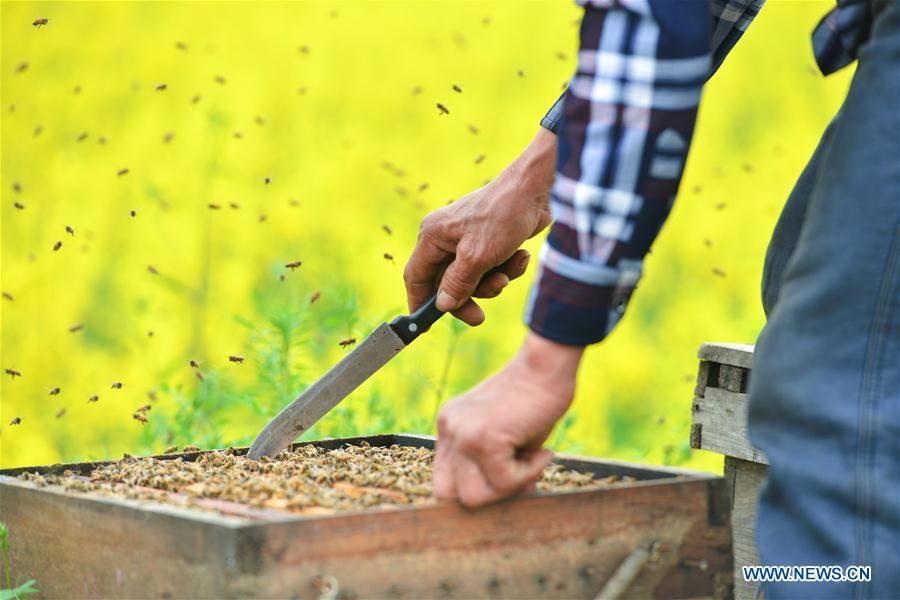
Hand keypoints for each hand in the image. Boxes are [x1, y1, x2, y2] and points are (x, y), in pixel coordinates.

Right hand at [404, 128, 556, 325]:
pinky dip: (506, 268)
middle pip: (446, 284)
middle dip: (468, 296)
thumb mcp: (478, 256)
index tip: (426, 327)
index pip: (416, 276)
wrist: (536, 190)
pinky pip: (490, 268)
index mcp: (433, 236)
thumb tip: (442, 306)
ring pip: (472, 279)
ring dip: (493, 281)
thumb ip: (458, 284)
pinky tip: (520, 257)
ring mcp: (466, 240)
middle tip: (479, 317)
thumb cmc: (503, 215)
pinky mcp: (487, 241)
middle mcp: (445, 238)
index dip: (419, 303)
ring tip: (510, 270)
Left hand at [433, 332, 583, 507]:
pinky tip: (543, 451)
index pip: (443, 479)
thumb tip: (509, 502)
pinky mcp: (484, 438)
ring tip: (531, 460)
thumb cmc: (535, 401)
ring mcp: (463, 434)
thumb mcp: (506, 438)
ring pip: (473, 497)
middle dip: (485, 496)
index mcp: (450, 427)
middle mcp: (449, 429)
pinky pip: (505, 482)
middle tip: (518, 478)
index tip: (505, 483)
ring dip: (509, 488)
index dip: (473, 488)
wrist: (547, 368)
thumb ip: (496, 467)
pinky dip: (530, 473)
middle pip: (447, 495)